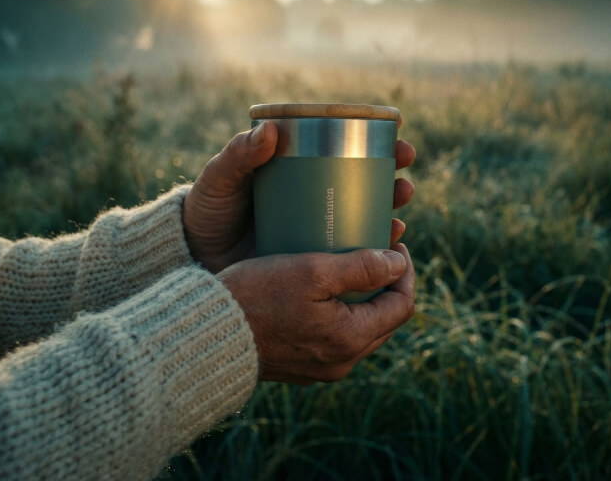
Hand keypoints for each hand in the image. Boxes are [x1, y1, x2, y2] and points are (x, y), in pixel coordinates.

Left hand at [183, 119, 415, 272]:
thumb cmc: (207, 210)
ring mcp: (318, 228)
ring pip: (365, 215)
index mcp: (299, 168)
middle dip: (393, 176)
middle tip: (405, 174)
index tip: (398, 132)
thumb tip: (271, 130)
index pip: (345, 148)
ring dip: (391, 210)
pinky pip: (353, 252)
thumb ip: (239, 155)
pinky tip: (389, 242)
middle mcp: (315, 196)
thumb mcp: (221, 180)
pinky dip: (375, 247)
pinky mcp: (316, 260)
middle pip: (365, 181)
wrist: (194, 257)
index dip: (378, 140)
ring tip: (400, 208)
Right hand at [217, 243, 414, 383]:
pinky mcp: (302, 365)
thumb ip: (361, 267)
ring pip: (362, 328)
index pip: (402, 306)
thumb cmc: (256, 296)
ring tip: (352, 265)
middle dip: (388, 285)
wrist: (206, 334)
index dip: (404, 271)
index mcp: (350, 339)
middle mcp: (341, 361)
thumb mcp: (312, 271)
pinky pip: (337, 336)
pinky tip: (325, 289)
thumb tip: (397, 263)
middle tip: (377, 251)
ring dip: (365, 298)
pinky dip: (342, 311)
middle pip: (385, 319)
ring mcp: (321, 367)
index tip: (396, 243)